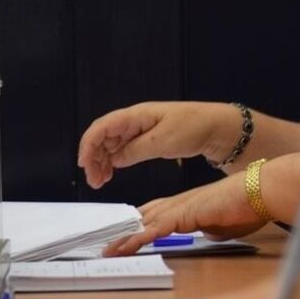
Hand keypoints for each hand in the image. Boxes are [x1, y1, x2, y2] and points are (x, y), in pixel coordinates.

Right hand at [77, 102, 239, 188]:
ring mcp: (138, 131)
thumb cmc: (193, 128)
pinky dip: (113, 163)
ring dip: (101, 162)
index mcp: (136, 116)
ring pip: (110, 146)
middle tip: (93, 181)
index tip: (84, 163)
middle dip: (93, 158)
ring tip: (99, 182)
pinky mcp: (144, 140)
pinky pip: (121, 151)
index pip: (102, 127)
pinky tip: (110, 175)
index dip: (88, 144)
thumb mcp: (164, 142)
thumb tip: (115, 159)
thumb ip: (136, 150)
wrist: (215, 128)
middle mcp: (133, 122)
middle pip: (102, 137)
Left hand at [102, 174, 266, 255]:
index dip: (137, 227)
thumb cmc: (249, 207)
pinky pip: (156, 229)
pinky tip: (125, 247)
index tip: (123, 237)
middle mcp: (179, 204)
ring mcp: (180, 207)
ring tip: (107, 251)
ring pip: (145, 224)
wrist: (261, 191)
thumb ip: (212, 230)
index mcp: (187, 206)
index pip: (155, 216)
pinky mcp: (185, 213)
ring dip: (125, 238)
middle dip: (124, 233)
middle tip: (106, 245)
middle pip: (144, 218)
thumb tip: (208, 236)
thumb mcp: (225, 226)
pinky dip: (139, 239)